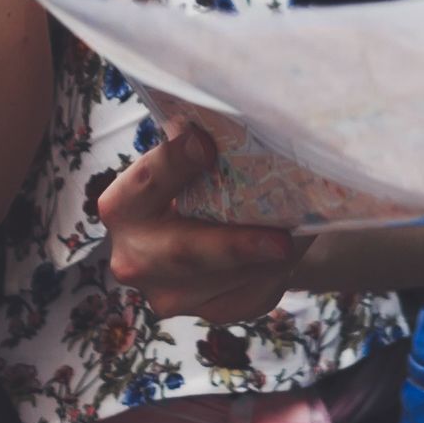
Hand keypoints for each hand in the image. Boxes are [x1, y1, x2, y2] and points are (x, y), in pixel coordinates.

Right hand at [94, 124, 303, 327]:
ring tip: (301, 233)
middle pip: (184, 253)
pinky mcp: (208, 313)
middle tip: (280, 240)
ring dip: (270, 259)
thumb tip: (227, 109)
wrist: (215, 229)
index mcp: (122, 207)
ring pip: (226, 282)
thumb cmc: (202, 179)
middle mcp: (134, 258)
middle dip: (235, 246)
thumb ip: (197, 138)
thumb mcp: (193, 155)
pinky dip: (276, 273)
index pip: (146, 182)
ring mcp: (169, 296)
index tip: (205, 143)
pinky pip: (249, 297)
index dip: (174, 162)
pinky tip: (290, 251)